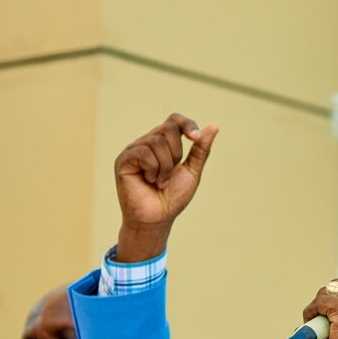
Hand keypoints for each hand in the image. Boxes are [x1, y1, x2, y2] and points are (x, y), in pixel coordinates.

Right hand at [113, 113, 218, 261]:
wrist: (157, 219)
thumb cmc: (173, 197)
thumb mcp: (192, 171)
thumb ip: (201, 149)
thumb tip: (214, 126)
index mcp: (163, 143)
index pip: (174, 120)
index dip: (187, 124)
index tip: (196, 138)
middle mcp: (147, 143)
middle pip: (168, 128)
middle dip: (176, 153)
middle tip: (171, 173)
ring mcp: (134, 150)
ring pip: (157, 141)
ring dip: (165, 166)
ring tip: (160, 182)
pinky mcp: (123, 160)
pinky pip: (143, 153)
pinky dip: (153, 169)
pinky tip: (149, 181)